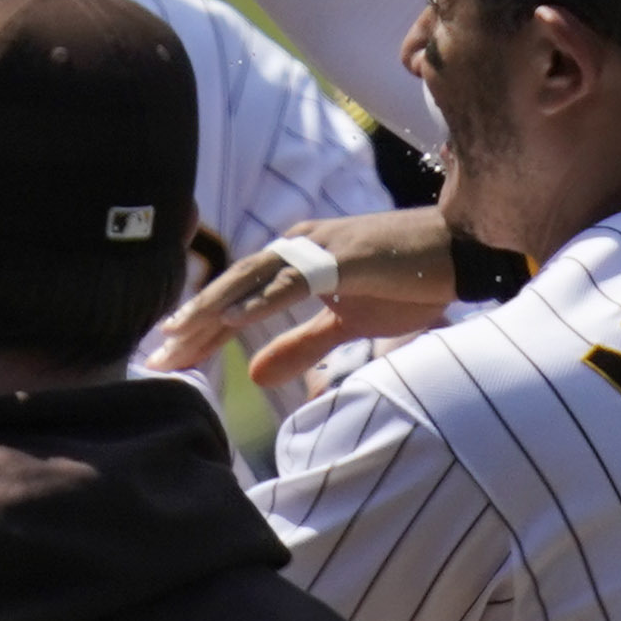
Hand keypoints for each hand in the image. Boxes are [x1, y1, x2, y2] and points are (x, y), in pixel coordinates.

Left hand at [152, 212, 460, 393]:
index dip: (200, 326)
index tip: (167, 357)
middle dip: (192, 322)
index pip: (236, 295)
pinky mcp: (343, 257)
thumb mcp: (347, 324)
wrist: (464, 252)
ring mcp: (320, 247)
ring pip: (251, 281)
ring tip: (177, 338)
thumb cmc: (409, 281)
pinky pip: (293, 280)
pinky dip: (260, 300)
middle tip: (156, 355)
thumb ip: (302, 346)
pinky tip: (232, 320)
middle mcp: (299, 245)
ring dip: (212, 310)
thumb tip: (256, 375)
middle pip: (232, 287)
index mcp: (295, 260)